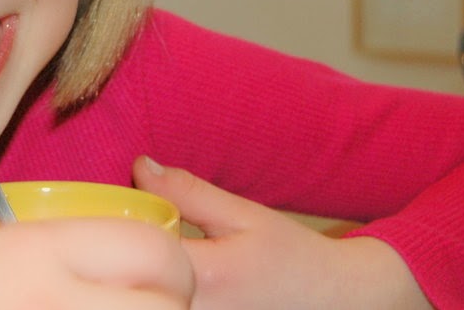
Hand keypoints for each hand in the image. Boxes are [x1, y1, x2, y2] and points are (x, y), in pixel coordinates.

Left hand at [132, 157, 429, 309]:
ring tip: (157, 260)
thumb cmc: (293, 258)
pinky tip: (171, 282)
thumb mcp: (243, 215)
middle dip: (133, 258)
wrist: (341, 303)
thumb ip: (188, 193)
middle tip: (135, 235)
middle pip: (137, 282)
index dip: (122, 227)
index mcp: (207, 277)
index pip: (136, 248)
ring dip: (146, 279)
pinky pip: (165, 308)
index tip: (125, 211)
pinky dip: (162, 295)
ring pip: (149, 299)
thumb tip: (139, 167)